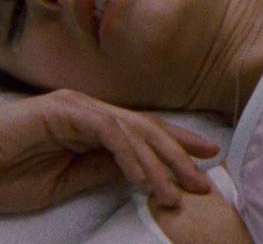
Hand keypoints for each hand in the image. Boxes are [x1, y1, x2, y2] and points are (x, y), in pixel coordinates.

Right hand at [0, 89, 218, 212]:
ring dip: (158, 163)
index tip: (206, 161)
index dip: (177, 145)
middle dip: (180, 155)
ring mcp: (78, 107)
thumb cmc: (8, 175)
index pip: (145, 133)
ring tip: (175, 191)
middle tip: (203, 181)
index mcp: (94, 126)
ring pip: (134, 130)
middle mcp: (91, 111)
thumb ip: (103, 171)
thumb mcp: (68, 181)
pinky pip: (108, 131)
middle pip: (148, 129)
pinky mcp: (64, 111)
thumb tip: (143, 172)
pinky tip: (142, 177)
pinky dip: (129, 155)